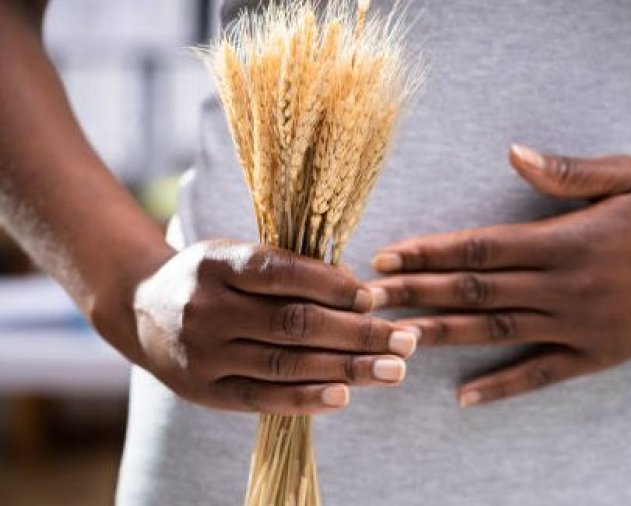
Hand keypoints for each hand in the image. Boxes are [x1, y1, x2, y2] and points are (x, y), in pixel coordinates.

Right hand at [132, 240, 417, 414]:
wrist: (140, 309)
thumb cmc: (211, 278)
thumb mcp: (237, 255)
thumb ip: (288, 269)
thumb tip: (358, 291)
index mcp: (217, 263)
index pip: (281, 273)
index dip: (331, 286)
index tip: (373, 296)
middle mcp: (206, 309)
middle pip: (293, 323)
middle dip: (357, 333)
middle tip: (406, 340)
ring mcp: (202, 354)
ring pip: (284, 363)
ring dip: (346, 368)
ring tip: (393, 370)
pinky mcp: (204, 390)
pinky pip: (262, 397)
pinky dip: (306, 398)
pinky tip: (344, 395)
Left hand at [367, 145, 630, 406]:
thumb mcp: (626, 175)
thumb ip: (565, 173)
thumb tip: (512, 154)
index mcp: (567, 240)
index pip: (481, 249)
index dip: (430, 253)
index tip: (388, 255)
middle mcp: (567, 287)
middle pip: (476, 293)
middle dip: (416, 294)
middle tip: (367, 298)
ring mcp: (581, 326)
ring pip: (497, 333)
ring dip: (442, 336)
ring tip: (395, 339)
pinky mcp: (599, 354)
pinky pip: (541, 376)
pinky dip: (501, 386)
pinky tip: (464, 396)